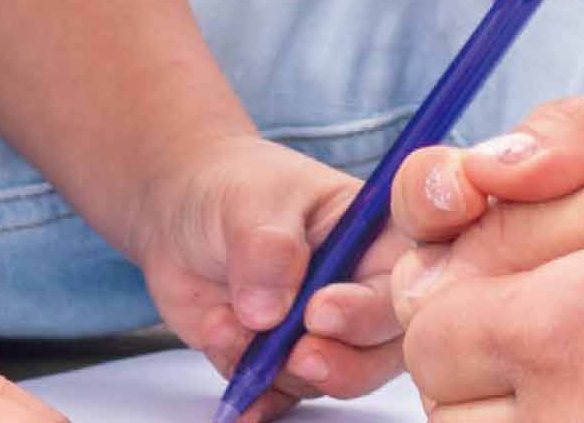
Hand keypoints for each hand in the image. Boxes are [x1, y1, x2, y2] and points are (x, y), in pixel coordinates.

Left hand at [131, 133, 406, 408]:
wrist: (181, 212)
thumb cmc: (233, 187)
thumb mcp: (249, 201)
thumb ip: (266, 248)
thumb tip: (268, 311)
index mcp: (376, 236)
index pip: (402, 282)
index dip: (371, 308)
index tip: (319, 311)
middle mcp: (361, 288)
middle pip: (384, 349)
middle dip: (342, 363)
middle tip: (295, 353)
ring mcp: (326, 330)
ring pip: (333, 378)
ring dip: (278, 369)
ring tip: (224, 326)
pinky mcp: (287, 361)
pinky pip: (284, 395)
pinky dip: (257, 396)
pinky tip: (236, 387)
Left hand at [391, 157, 583, 422]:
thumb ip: (527, 213)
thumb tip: (428, 263)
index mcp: (562, 328)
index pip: (430, 334)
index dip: (450, 298)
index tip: (495, 280)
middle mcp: (570, 422)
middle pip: (445, 410)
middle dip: (471, 361)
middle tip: (538, 322)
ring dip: (506, 409)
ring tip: (577, 362)